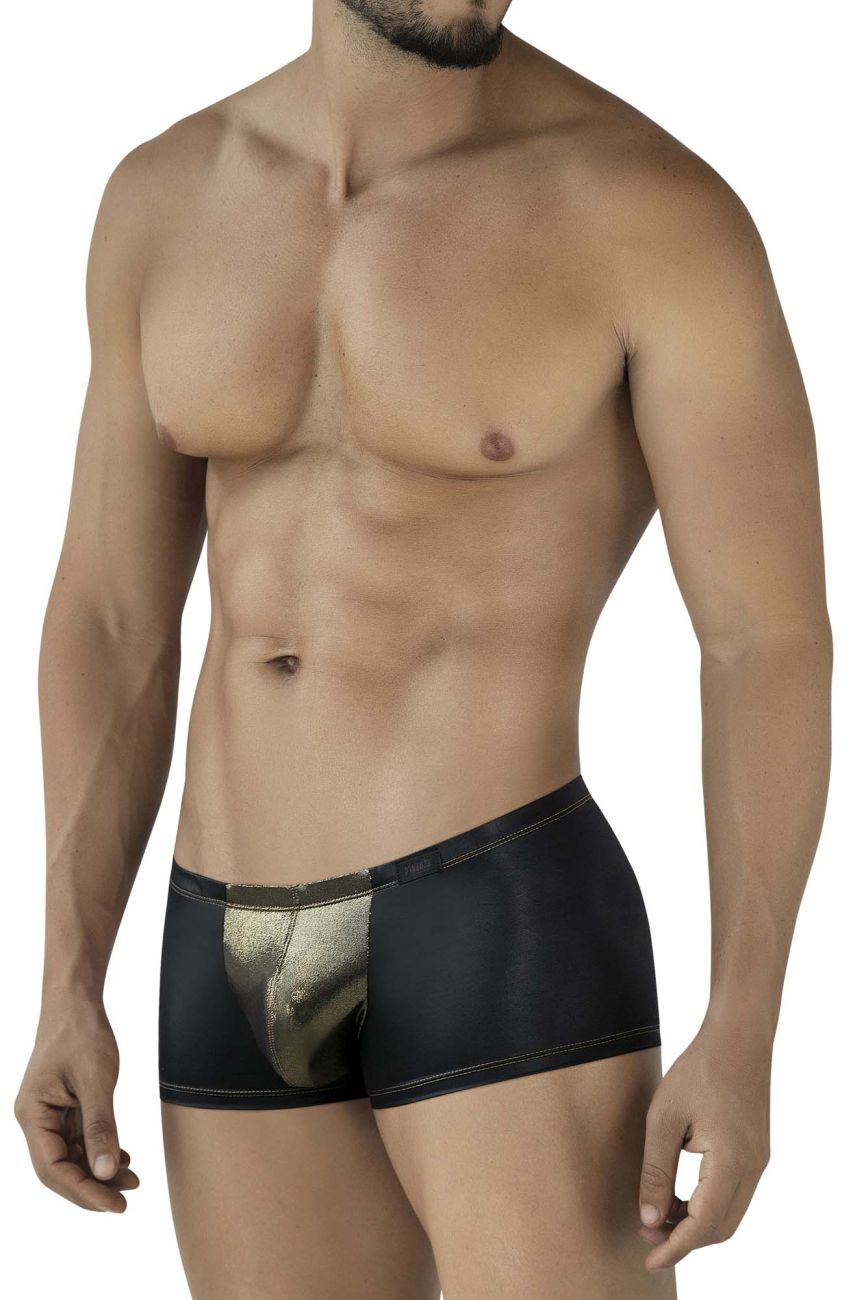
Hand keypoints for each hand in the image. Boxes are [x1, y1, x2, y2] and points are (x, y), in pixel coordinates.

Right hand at [14, 997, 139, 1211]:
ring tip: (132, 1180)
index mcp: (32, 1115)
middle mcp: (36, 1119)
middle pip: (60, 1169)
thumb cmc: (80, 1033)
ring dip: (100, 1171)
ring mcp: (50, 1114)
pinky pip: (80, 1140)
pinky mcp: (65, 1108)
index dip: (83, 1191)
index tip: (114, 1204)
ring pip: (72, 1156)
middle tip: (125, 1200)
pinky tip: (123, 1159)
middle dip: (92, 1187)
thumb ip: (101, 1127)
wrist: (77, 1001)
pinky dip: (101, 1151)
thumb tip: (107, 1172)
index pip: (53, 1169)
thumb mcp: (96, 1080)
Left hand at [638, 1018, 771, 1269]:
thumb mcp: (664, 1118)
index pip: (703, 1225)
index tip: (649, 1260)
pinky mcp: (757, 1151)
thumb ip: (655, 1171)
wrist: (739, 1036)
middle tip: (647, 1235)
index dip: (675, 1247)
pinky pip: (734, 1194)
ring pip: (729, 1214)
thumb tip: (649, 1220)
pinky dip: (707, 1204)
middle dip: (684, 1239)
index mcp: (731, 1162)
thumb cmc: (698, 1069)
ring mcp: (759, 1161)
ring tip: (658, 1215)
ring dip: (696, 1222)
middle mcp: (753, 1168)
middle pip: (721, 1228)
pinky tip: (679, 1194)